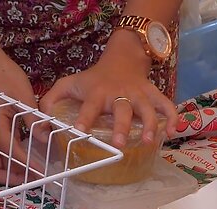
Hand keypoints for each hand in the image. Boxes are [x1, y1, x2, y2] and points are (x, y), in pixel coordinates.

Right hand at [0, 46, 46, 184]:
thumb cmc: (5, 76)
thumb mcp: (23, 97)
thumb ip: (33, 120)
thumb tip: (44, 140)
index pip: (10, 152)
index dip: (26, 164)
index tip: (41, 172)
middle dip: (12, 178)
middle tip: (32, 178)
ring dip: (11, 172)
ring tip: (31, 172)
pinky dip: (10, 161)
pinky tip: (27, 158)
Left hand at [39, 33, 176, 148]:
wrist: (122, 57)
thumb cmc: (93, 78)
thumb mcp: (69, 84)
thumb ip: (51, 102)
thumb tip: (42, 126)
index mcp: (97, 94)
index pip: (89, 106)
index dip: (84, 118)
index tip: (79, 131)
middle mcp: (118, 94)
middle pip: (122, 110)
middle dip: (121, 127)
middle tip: (118, 143)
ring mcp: (138, 94)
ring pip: (147, 108)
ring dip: (150, 124)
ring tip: (150, 141)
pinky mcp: (152, 94)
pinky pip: (166, 104)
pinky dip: (172, 116)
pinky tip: (173, 131)